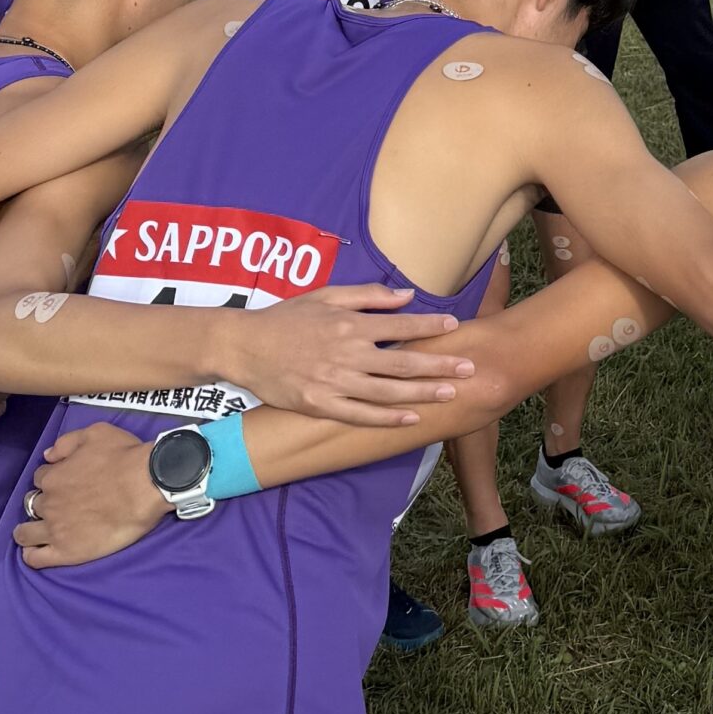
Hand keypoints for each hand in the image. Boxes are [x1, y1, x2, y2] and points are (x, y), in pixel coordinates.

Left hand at [15, 422, 165, 568]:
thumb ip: (67, 442)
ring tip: (36, 533)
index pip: (40, 479)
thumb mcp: (96, 433)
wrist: (147, 485)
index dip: (51, 480)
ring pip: (25, 534)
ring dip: (27, 531)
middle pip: (31, 505)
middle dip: (41, 504)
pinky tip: (35, 552)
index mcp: (53, 476)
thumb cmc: (124, 456)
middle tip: (59, 507)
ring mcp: (55, 529)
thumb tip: (48, 455)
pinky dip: (32, 555)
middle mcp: (49, 503)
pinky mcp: (66, 551)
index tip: (64, 483)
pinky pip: (36, 558)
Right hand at [226, 283, 474, 423]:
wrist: (244, 346)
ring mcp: (334, 382)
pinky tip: (411, 419)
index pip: (400, 326)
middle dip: (439, 366)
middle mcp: (347, 354)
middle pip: (402, 363)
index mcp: (350, 325)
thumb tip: (407, 295)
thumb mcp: (326, 296)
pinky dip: (387, 418)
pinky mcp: (320, 404)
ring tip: (450, 394)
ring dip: (422, 393)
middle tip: (468, 369)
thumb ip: (368, 296)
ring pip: (387, 392)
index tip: (454, 328)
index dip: (429, 328)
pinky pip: (360, 415)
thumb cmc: (286, 318)